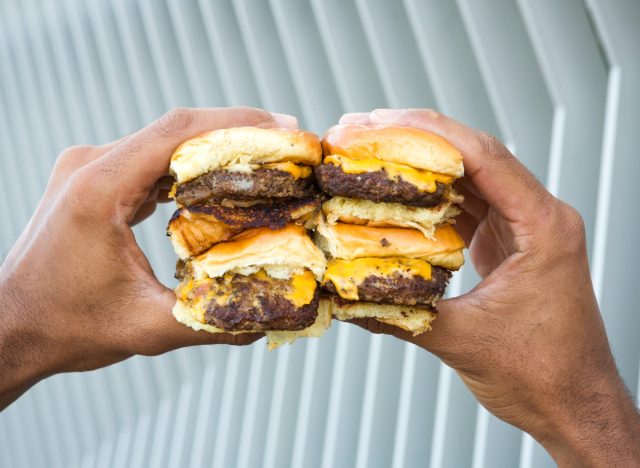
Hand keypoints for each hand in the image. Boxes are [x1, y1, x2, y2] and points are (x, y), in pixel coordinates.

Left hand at [0, 107, 295, 409]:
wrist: (11, 327)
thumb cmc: (67, 327)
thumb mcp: (147, 330)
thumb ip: (213, 323)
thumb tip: (272, 317)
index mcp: (98, 189)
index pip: (177, 133)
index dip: (237, 125)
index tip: (284, 128)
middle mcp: (91, 165)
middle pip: (175, 129)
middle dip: (236, 131)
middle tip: (287, 142)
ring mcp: (89, 168)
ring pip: (164, 140)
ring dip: (214, 145)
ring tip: (263, 156)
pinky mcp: (94, 180)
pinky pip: (150, 159)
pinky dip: (190, 164)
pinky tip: (220, 177)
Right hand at [343, 109, 639, 465]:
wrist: (574, 404)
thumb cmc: (542, 375)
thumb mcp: (464, 342)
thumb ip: (402, 315)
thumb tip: (346, 296)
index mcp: (543, 226)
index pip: (485, 158)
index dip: (429, 133)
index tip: (381, 123)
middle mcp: (538, 216)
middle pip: (474, 156)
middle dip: (416, 138)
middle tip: (361, 131)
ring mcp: (524, 228)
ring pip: (469, 177)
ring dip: (421, 164)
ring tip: (371, 153)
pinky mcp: (509, 244)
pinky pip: (468, 206)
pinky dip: (431, 196)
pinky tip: (398, 194)